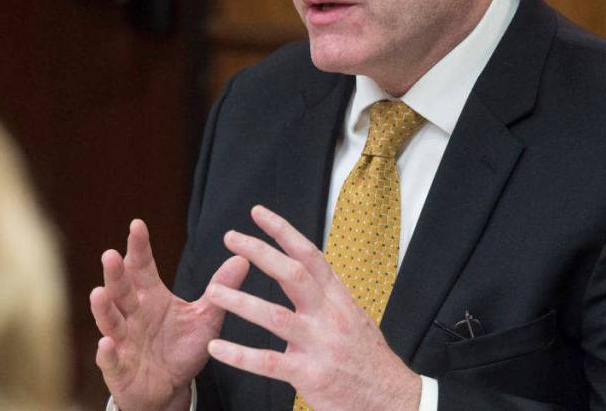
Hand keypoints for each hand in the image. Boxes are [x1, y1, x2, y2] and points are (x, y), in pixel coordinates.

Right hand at [90, 219, 249, 410]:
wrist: (169, 388)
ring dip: (103, 308)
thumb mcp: (205, 317)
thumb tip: (243, 258)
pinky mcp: (119, 368)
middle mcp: (133, 314)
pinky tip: (106, 343)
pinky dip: (107, 352)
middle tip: (110, 254)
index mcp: (151, 297)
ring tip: (98, 293)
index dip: (139, 247)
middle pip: (121, 290)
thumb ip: (219, 289)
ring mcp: (123, 340)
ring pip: (110, 321)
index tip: (137, 224)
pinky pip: (111, 359)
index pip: (142, 267)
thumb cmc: (181, 348)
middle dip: (115, 274)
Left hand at [206, 205, 421, 410]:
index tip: (258, 214)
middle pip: (292, 274)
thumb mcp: (353, 317)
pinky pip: (269, 363)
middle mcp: (330, 315)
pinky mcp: (311, 374)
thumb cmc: (368, 358)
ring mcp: (320, 344)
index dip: (283, 231)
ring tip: (214, 292)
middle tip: (231, 237)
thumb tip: (307, 275)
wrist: (391, 396)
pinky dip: (240, 355)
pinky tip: (218, 348)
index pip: (309, 255)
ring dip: (241, 302)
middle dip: (260, 252)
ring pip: (276, 316)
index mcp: (338, 298)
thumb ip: (328, 298)